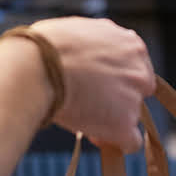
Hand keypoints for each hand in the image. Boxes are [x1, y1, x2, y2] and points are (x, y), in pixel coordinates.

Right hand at [24, 17, 154, 151]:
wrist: (36, 66)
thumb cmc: (44, 47)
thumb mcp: (78, 31)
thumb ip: (93, 45)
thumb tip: (82, 57)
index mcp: (129, 44)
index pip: (133, 65)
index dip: (114, 78)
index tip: (97, 85)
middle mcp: (139, 70)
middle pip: (138, 91)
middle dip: (118, 99)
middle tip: (92, 105)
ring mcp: (133, 99)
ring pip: (132, 117)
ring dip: (112, 121)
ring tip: (84, 120)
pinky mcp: (123, 124)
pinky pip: (131, 142)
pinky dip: (117, 143)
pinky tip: (100, 139)